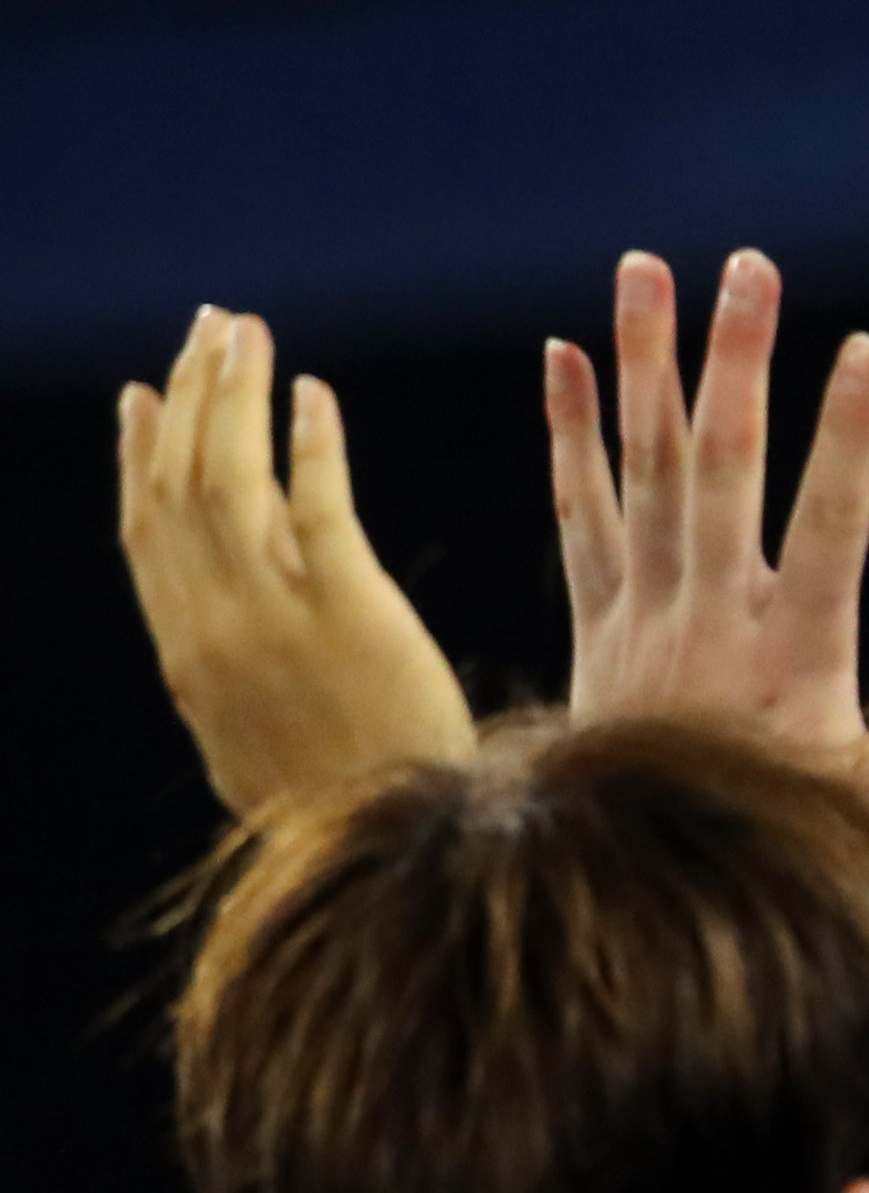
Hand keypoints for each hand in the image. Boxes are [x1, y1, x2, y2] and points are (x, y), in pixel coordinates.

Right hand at [117, 307, 475, 813]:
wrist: (405, 861)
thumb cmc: (349, 813)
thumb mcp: (253, 750)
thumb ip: (227, 688)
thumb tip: (205, 662)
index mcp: (188, 658)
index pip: (146, 533)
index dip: (139, 456)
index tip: (142, 395)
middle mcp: (216, 628)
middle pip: (180, 486)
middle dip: (190, 398)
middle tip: (209, 331)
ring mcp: (277, 619)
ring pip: (231, 479)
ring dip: (234, 395)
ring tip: (248, 333)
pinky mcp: (352, 614)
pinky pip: (318, 506)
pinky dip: (308, 441)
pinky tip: (314, 393)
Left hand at [547, 249, 868, 838]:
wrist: (646, 892)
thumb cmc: (787, 849)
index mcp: (795, 656)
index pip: (830, 524)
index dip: (848, 437)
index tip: (864, 353)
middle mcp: (712, 617)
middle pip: (727, 467)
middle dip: (740, 361)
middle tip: (750, 268)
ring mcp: (645, 613)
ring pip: (646, 467)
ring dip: (647, 364)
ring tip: (647, 271)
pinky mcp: (598, 622)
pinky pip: (578, 513)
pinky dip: (570, 434)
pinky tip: (565, 358)